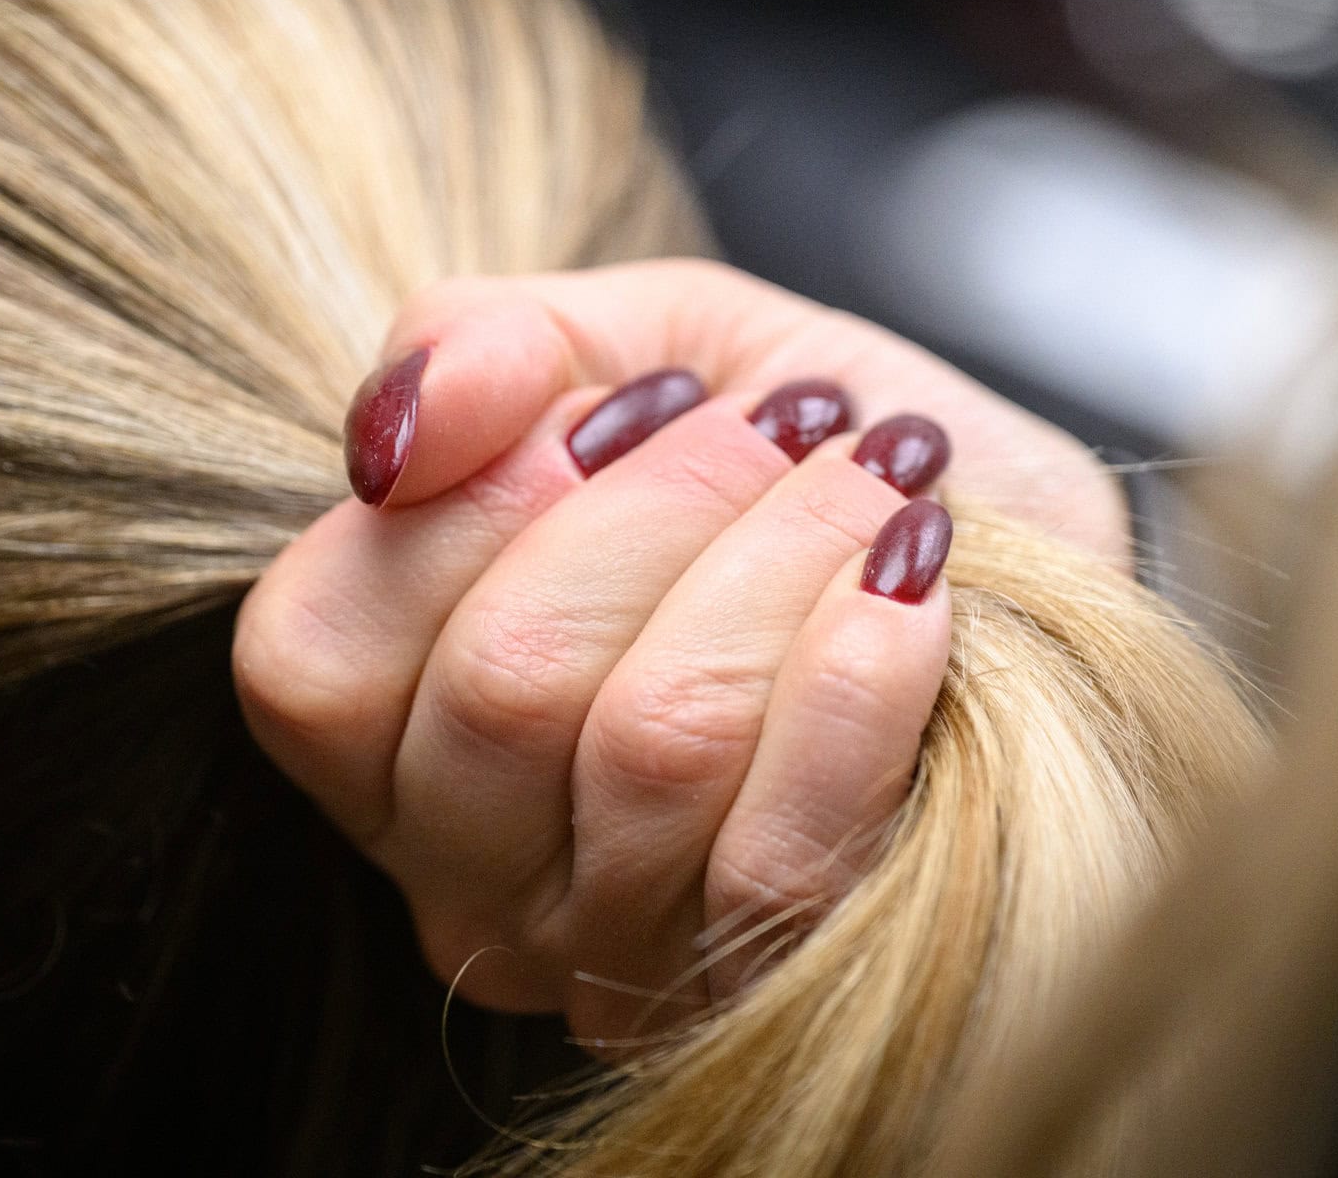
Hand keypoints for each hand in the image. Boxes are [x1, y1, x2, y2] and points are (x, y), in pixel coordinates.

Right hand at [232, 259, 1125, 1043]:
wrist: (1022, 551)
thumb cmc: (803, 456)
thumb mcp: (635, 344)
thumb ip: (484, 346)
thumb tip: (397, 429)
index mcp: (389, 738)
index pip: (315, 661)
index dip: (469, 505)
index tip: (617, 408)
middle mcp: (468, 883)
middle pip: (502, 686)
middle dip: (666, 505)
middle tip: (781, 423)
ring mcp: (614, 962)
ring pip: (654, 749)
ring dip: (782, 562)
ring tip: (871, 479)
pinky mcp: (775, 992)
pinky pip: (784, 851)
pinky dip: (858, 675)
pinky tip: (912, 580)